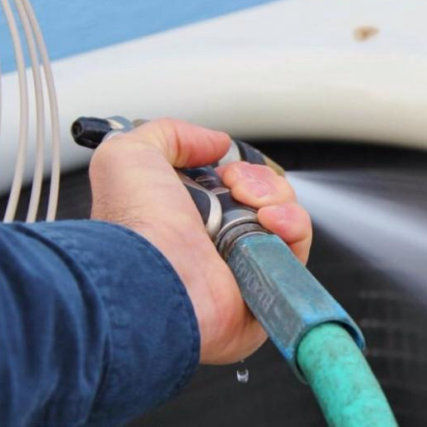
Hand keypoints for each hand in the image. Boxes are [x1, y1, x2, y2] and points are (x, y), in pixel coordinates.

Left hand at [88, 118, 310, 363]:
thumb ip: (169, 135)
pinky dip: (292, 229)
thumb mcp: (129, 156)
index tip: (226, 171)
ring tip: (257, 208)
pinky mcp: (267, 291)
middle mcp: (217, 243)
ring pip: (288, 222)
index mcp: (188, 216)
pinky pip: (297, 252)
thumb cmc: (137, 228)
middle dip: (262, 182)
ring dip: (280, 202)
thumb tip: (214, 143)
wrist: (154, 277)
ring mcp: (244, 267)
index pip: (235, 187)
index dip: (241, 171)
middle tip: (238, 188)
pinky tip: (271, 224)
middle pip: (267, 199)